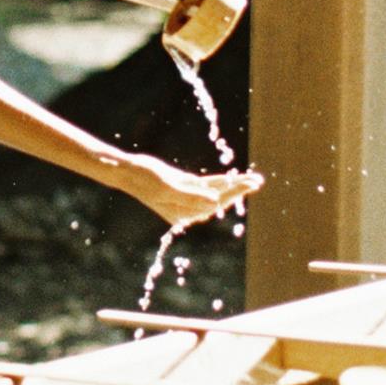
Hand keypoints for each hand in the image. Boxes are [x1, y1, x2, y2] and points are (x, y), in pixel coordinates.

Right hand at [126, 155, 263, 227]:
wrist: (127, 171)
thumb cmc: (144, 179)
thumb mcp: (168, 187)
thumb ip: (191, 196)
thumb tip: (214, 203)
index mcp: (184, 213)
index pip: (216, 203)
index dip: (234, 193)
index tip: (249, 183)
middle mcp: (187, 208)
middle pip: (219, 199)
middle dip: (239, 190)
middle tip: (258, 180)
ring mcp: (186, 197)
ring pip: (215, 191)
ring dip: (233, 185)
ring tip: (253, 179)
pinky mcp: (183, 186)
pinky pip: (206, 185)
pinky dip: (220, 181)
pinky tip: (233, 178)